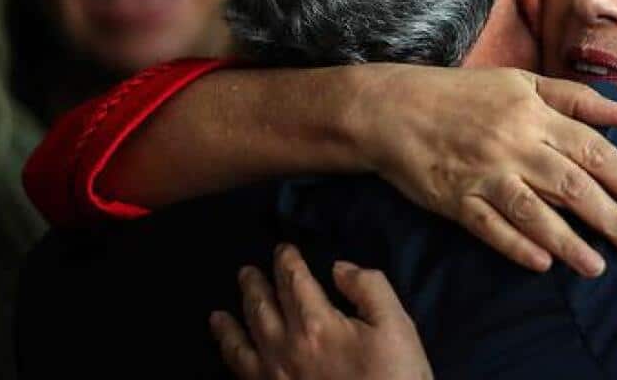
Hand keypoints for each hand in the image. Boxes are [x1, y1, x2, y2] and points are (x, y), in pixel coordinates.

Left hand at [211, 244, 430, 379]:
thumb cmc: (394, 376)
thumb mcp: (396, 326)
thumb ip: (369, 288)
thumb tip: (339, 269)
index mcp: (317, 324)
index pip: (295, 282)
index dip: (288, 262)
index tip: (282, 249)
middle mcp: (286, 348)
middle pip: (262, 308)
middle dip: (254, 286)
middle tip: (246, 272)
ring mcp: (275, 376)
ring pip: (243, 342)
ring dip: (231, 322)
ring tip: (219, 313)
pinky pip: (241, 372)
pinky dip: (229, 356)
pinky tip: (227, 351)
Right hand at [339, 65, 616, 276]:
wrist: (394, 108)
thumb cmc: (463, 94)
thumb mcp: (521, 82)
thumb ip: (575, 99)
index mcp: (534, 115)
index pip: (594, 151)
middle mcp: (514, 145)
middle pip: (573, 186)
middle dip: (613, 220)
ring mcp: (484, 175)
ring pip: (534, 212)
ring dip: (569, 243)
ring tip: (599, 268)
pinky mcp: (455, 200)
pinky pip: (490, 227)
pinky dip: (517, 245)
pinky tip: (543, 264)